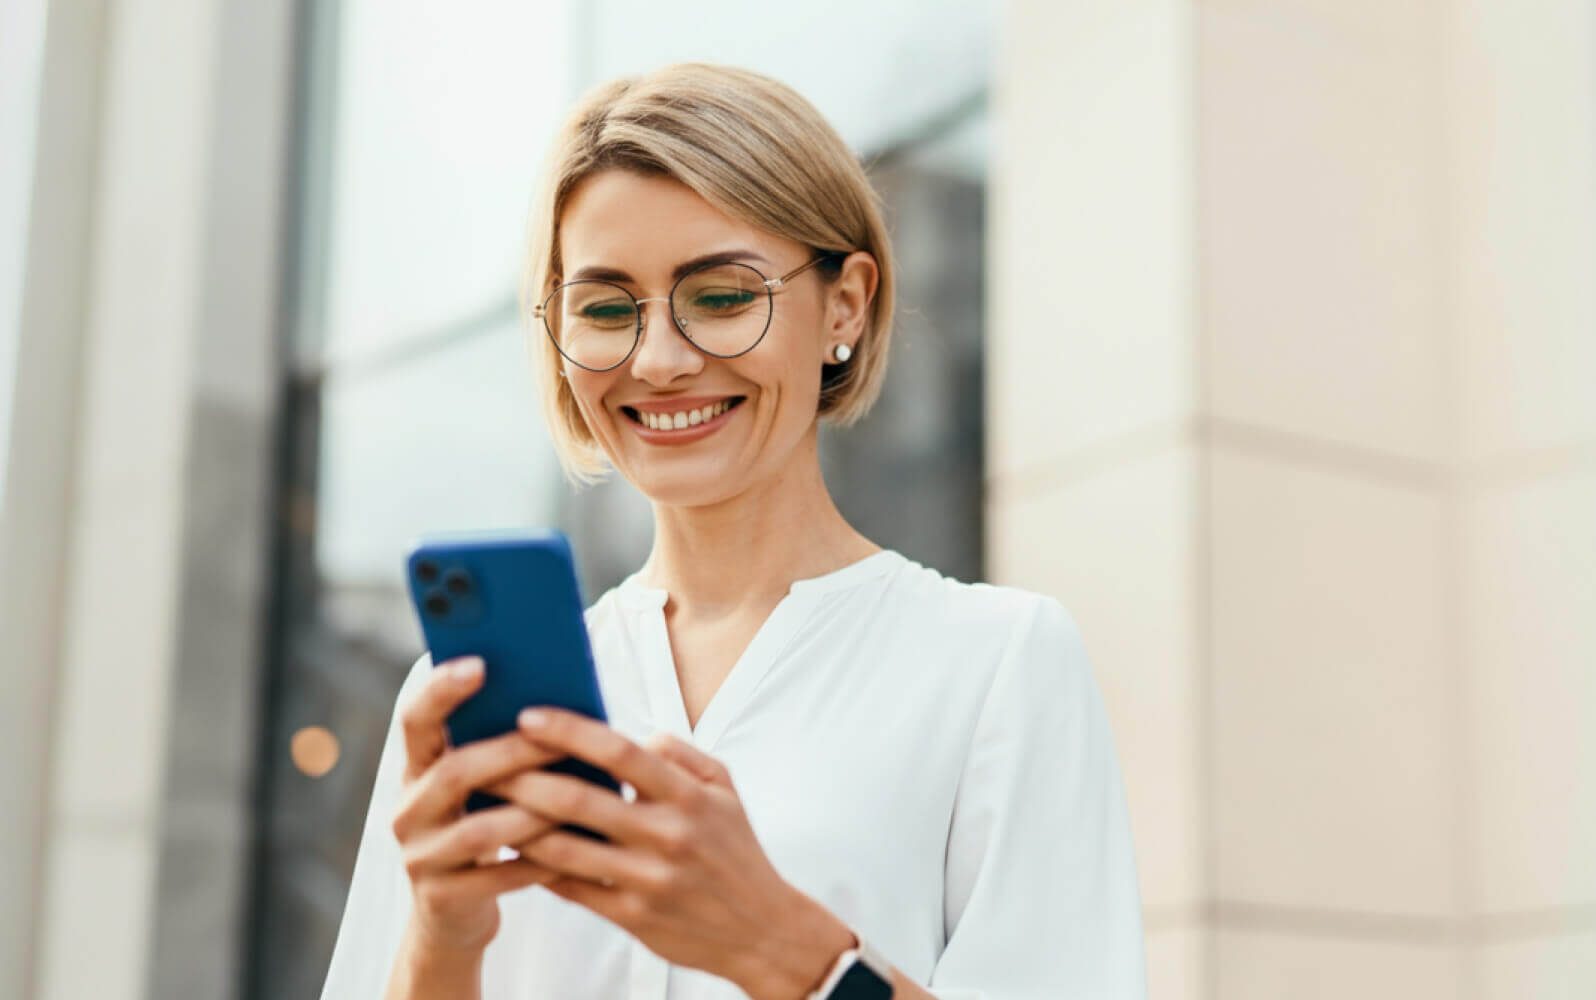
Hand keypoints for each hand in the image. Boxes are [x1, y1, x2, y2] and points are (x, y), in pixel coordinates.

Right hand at [388, 657, 566, 953]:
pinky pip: (496, 877)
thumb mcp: (480, 787)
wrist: (453, 914)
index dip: (442, 690)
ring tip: (578, 800)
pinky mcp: (441, 898)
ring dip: (532, 812)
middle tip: (559, 741)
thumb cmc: (483, 827)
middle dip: (511, 754)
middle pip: (454, 772)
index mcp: (417, 769)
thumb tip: (561, 702)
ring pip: (479, 830)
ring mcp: (420, 856)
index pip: (415, 719)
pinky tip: (574, 851)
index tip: (480, 663)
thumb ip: (498, 747)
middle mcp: (408, 809)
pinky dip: (537, 863)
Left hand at [498, 708, 854, 999]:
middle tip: (485, 759)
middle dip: (524, 777)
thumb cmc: (735, 850)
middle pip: (580, 800)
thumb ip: (680, 754)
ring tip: (485, 804)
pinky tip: (510, 850)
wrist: (761, 930)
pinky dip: (536, 868)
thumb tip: (633, 734)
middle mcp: (668, 836)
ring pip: (565, 849)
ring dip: (518, 825)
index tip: (528, 716)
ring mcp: (648, 880)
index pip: (620, 751)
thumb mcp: (725, 790)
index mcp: (688, 796)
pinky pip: (570, 889)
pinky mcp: (633, 918)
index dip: (569, 731)